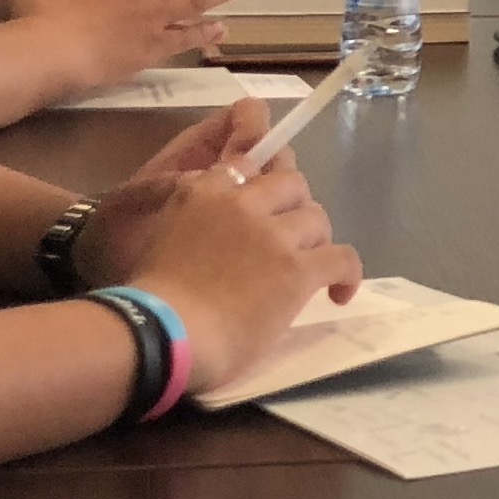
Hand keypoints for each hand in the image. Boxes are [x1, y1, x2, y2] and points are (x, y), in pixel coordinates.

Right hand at [79, 101, 359, 387]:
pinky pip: (342, 258)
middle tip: (289, 240)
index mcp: (203, 191)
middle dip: (295, 208)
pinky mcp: (297, 268)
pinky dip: (347, 274)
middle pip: (292, 184)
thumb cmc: (151, 299)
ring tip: (307, 271)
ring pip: (317, 218)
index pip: (250, 165)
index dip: (264, 186)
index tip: (267, 207)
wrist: (164, 333)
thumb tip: (214, 227)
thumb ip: (192, 217)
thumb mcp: (163, 236)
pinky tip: (339, 293)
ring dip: (314, 242)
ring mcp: (273, 234)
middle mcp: (242, 202)